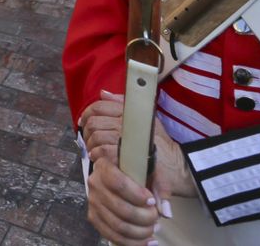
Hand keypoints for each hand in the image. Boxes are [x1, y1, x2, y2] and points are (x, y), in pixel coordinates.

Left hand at [80, 90, 194, 197]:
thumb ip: (123, 105)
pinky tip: (100, 160)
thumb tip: (103, 93)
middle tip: (90, 141)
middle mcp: (128, 121)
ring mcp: (128, 137)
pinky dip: (99, 156)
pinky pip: (105, 152)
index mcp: (131, 111)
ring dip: (92, 146)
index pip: (99, 106)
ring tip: (95, 152)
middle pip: (94, 122)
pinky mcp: (128, 155)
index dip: (87, 113)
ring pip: (98, 137)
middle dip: (88, 133)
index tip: (84, 122)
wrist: (175, 167)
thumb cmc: (159, 145)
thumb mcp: (145, 120)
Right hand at [85, 158, 161, 245]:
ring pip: (117, 225)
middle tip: (156, 216)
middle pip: (120, 208)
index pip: (118, 183)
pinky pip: (111, 236)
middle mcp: (95, 182)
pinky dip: (131, 243)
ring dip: (140, 232)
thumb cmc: (141, 170)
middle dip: (143, 217)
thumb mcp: (153, 170)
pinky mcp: (94, 217)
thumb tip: (166, 211)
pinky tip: (146, 241)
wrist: (131, 173)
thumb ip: (161, 187)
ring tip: (153, 228)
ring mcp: (93, 201)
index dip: (137, 195)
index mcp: (106, 164)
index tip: (151, 201)